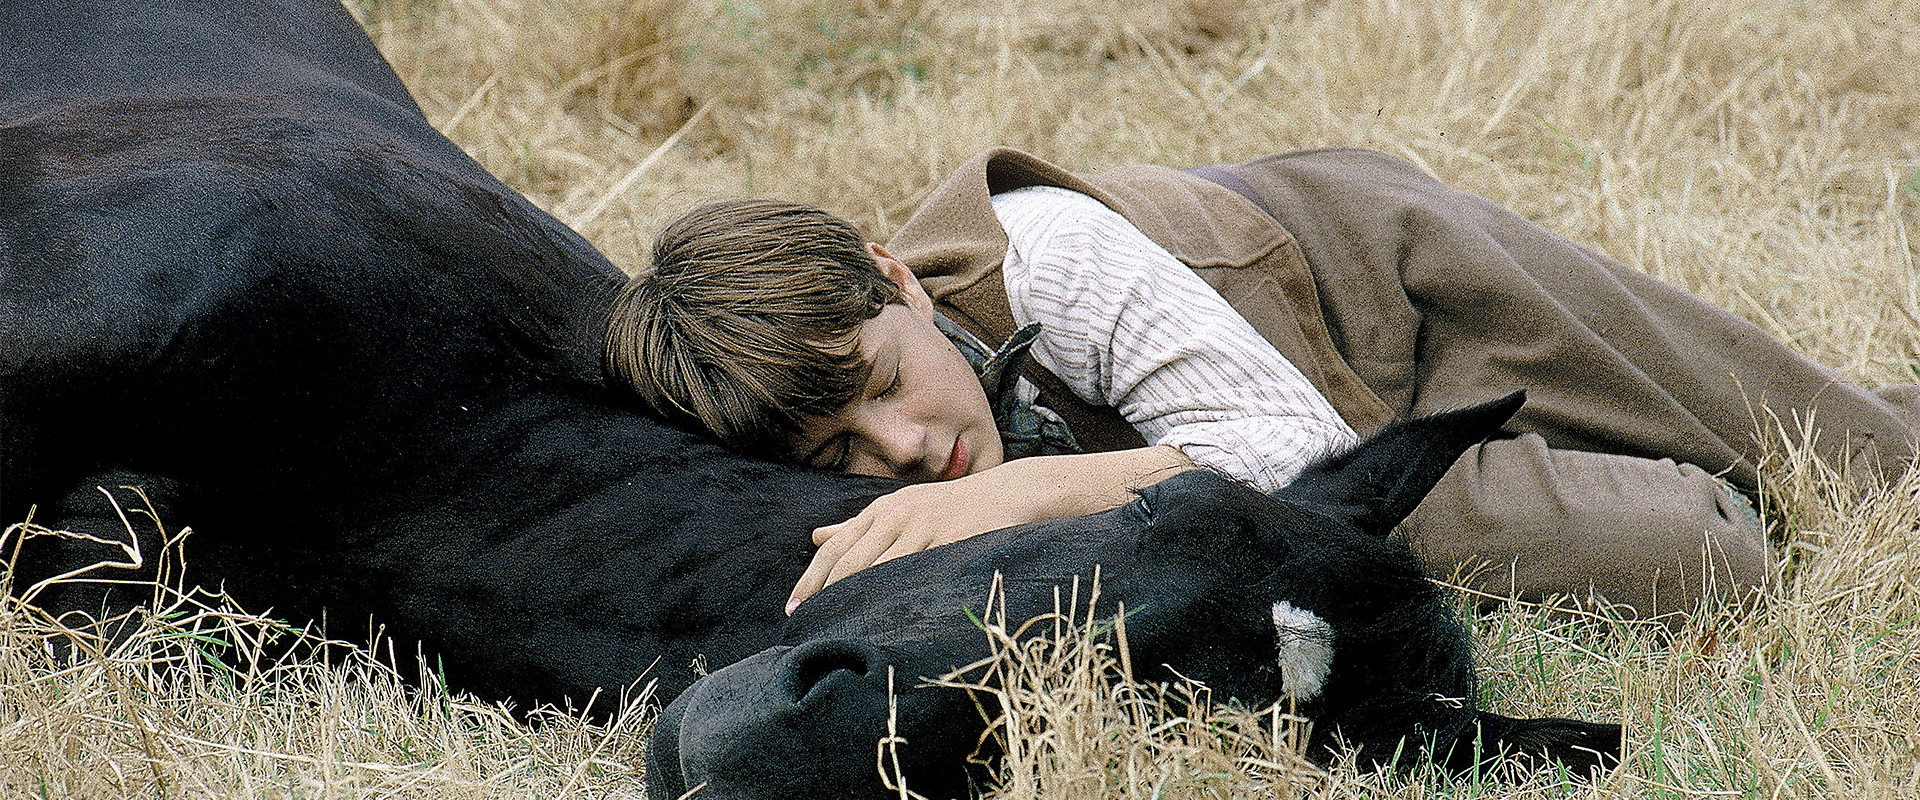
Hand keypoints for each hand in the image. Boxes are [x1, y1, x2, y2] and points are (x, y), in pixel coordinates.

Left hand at [785, 445, 1191, 612]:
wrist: (1013, 492)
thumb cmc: (955, 507)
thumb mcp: (904, 510)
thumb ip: (860, 526)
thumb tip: (816, 535)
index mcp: (884, 509)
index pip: (836, 547)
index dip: (812, 578)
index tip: (793, 606)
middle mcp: (898, 515)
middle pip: (848, 558)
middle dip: (820, 591)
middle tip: (799, 621)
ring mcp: (924, 526)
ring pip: (876, 566)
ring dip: (851, 596)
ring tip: (830, 625)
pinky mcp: (949, 539)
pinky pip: (916, 570)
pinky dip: (894, 592)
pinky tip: (880, 613)